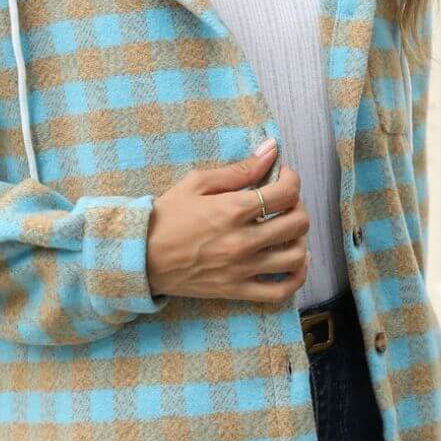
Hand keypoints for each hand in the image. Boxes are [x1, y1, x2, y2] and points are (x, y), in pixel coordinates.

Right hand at [146, 140, 310, 303]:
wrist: (140, 256)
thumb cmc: (166, 216)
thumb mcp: (197, 183)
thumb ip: (238, 169)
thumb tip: (272, 150)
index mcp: (232, 210)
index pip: (286, 193)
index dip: (291, 179)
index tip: (282, 177)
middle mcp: (242, 241)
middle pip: (297, 223)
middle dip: (298, 206)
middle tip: (284, 202)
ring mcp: (241, 269)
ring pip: (295, 256)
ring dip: (300, 239)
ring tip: (288, 230)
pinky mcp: (237, 290)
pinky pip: (280, 291)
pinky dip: (296, 277)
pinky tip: (296, 263)